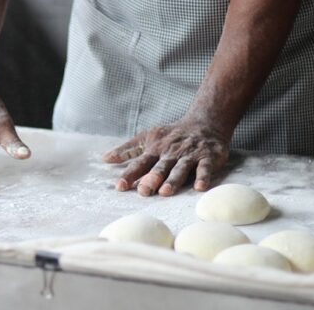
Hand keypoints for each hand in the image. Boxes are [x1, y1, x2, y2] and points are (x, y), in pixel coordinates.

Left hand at [102, 119, 229, 196]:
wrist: (205, 122)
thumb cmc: (172, 134)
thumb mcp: (148, 138)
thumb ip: (128, 150)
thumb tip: (105, 159)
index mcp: (155, 149)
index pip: (140, 163)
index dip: (130, 174)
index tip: (120, 186)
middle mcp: (171, 153)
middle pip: (160, 167)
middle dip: (151, 179)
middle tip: (143, 191)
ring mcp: (190, 155)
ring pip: (180, 168)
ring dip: (173, 180)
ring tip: (165, 192)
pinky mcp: (208, 157)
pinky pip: (205, 168)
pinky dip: (203, 176)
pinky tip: (199, 187)